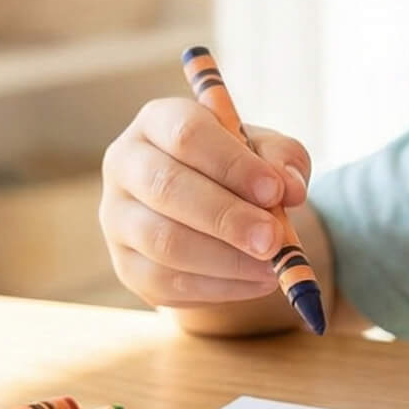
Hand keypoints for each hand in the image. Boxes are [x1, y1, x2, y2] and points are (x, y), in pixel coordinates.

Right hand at [100, 97, 312, 307]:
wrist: (212, 217)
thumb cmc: (237, 172)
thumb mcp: (265, 153)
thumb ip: (282, 160)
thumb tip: (290, 189)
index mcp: (158, 122)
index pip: (186, 134)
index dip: (232, 164)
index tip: (274, 191)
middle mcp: (126, 165)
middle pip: (167, 187)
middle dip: (227, 217)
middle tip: (273, 239)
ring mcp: (118, 218)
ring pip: (165, 241)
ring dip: (226, 258)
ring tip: (272, 264)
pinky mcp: (127, 266)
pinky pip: (169, 282)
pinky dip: (221, 286)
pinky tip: (258, 281)